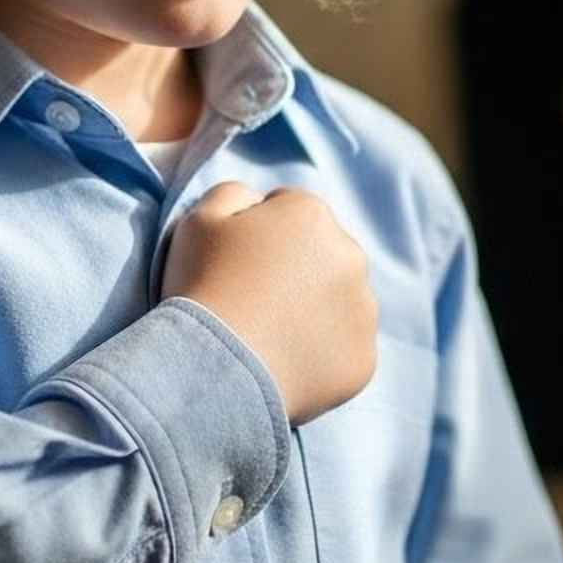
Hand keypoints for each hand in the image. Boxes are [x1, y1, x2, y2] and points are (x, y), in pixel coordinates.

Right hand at [161, 182, 377, 423]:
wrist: (214, 369)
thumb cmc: (201, 288)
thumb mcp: (199, 219)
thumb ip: (234, 193)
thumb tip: (260, 203)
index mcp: (311, 215)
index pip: (289, 214)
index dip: (259, 238)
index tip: (237, 267)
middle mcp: (350, 255)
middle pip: (322, 257)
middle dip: (297, 272)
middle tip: (254, 304)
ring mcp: (363, 310)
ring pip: (339, 303)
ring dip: (314, 312)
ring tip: (268, 336)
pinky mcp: (364, 358)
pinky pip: (344, 350)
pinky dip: (321, 355)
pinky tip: (284, 362)